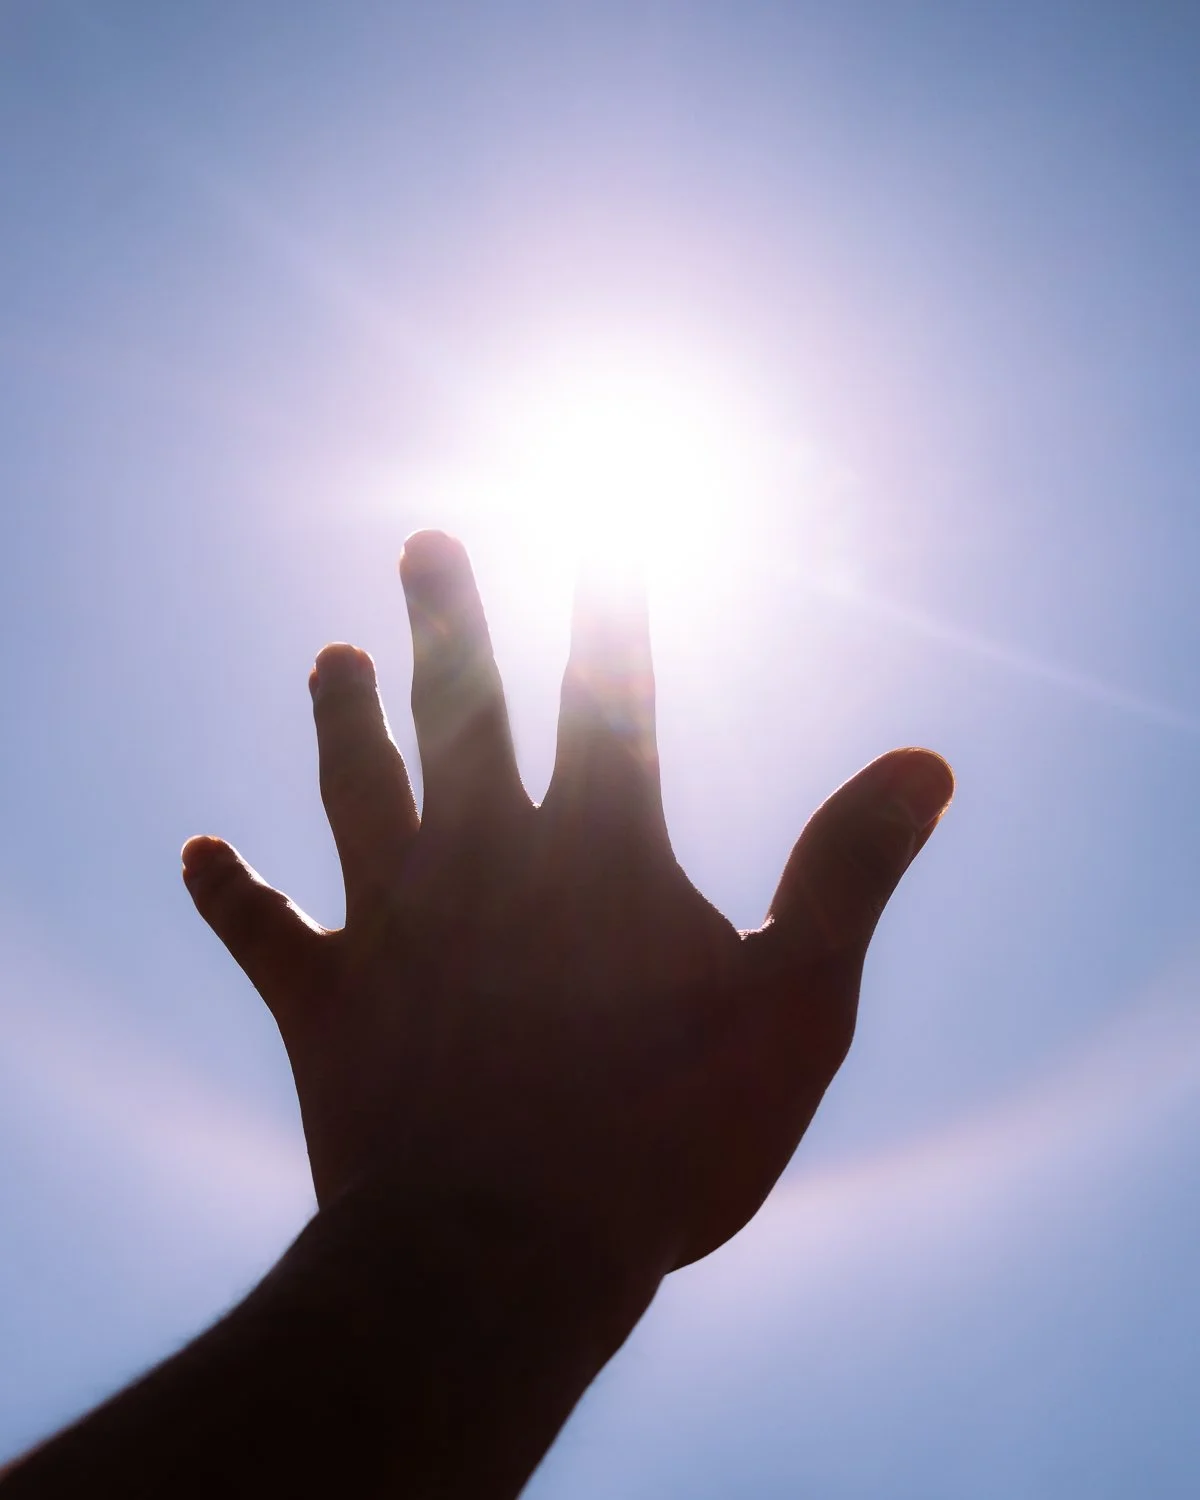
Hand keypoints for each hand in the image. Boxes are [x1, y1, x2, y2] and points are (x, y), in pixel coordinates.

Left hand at [181, 531, 951, 1276]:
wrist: (500, 1255)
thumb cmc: (668, 1138)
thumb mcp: (796, 1005)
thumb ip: (851, 872)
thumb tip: (928, 763)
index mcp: (599, 848)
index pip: (613, 690)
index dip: (612, 601)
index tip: (603, 525)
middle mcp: (483, 855)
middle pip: (461, 707)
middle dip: (446, 619)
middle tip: (423, 542)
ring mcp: (392, 921)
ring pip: (357, 786)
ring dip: (342, 717)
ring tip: (328, 658)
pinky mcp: (323, 999)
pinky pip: (262, 929)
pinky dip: (226, 889)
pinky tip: (194, 851)